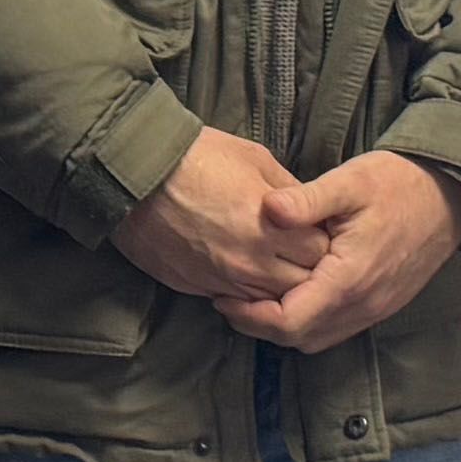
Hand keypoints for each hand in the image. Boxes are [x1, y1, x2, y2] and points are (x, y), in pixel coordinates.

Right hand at [111, 124, 307, 301]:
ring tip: (274, 264)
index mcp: (272, 227)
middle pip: (301, 284)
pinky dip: (247, 294)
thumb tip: (310, 208)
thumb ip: (290, 190)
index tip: (318, 232)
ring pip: (270, 301)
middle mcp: (252, 262)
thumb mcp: (255, 159)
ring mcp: (224, 280)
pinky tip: (245, 272)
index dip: (323, 242)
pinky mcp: (199, 287)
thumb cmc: (197, 158)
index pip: (320, 253)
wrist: (138, 175)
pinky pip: (237, 303)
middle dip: (306, 270)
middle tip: (299, 252)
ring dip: (277, 287)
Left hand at [220, 155, 460, 355]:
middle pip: (298, 339)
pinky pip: (336, 329)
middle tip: (230, 299)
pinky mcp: (382, 306)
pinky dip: (308, 322)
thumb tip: (267, 208)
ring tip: (256, 298)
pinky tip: (293, 294)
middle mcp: (363, 305)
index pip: (288, 322)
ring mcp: (375, 309)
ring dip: (284, 326)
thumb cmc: (398, 183)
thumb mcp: (350, 180)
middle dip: (259, 326)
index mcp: (349, 279)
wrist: (451, 193)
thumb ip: (306, 199)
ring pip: (317, 339)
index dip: (249, 317)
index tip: (222, 297)